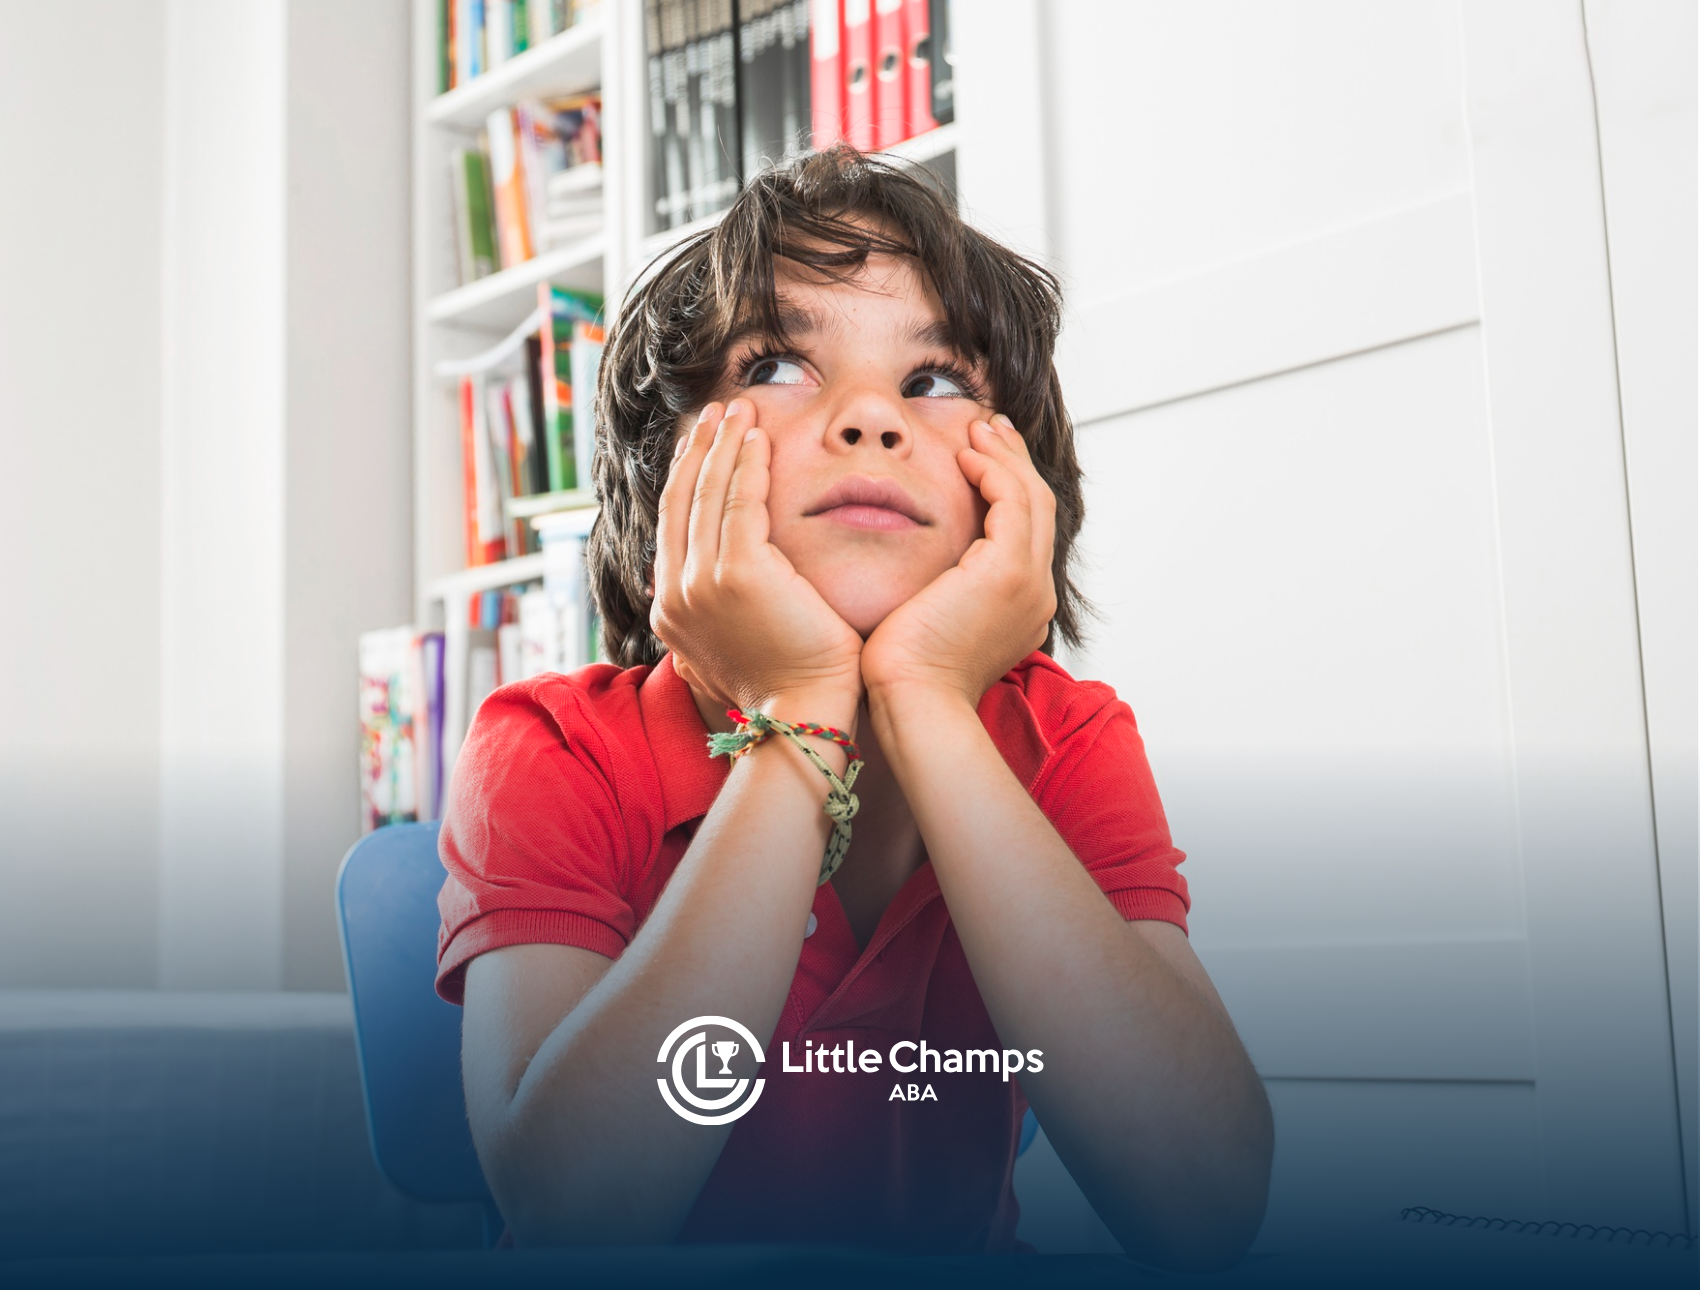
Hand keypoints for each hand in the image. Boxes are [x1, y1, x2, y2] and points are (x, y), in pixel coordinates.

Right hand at [650, 399, 864, 723]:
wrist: (803, 715)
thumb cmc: (785, 685)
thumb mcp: (729, 648)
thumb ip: (711, 615)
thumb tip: (692, 598)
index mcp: (670, 610)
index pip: (673, 526)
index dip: (686, 477)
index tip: (704, 442)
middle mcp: (675, 593)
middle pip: (682, 500)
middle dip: (701, 449)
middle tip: (719, 411)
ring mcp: (701, 583)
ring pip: (709, 494)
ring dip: (725, 445)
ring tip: (741, 410)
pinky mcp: (738, 574)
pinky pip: (741, 503)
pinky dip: (749, 465)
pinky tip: (760, 439)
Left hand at [860, 415, 1057, 708]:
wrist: (914, 701)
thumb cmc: (906, 674)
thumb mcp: (930, 622)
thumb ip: (938, 591)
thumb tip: (918, 571)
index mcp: (1022, 608)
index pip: (1025, 533)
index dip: (1008, 488)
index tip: (981, 457)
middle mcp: (1037, 593)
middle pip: (1038, 508)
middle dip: (1014, 461)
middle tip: (988, 426)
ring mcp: (1029, 582)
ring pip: (1030, 498)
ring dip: (1004, 456)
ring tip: (977, 427)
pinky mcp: (1007, 571)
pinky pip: (1011, 501)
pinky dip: (992, 470)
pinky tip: (965, 455)